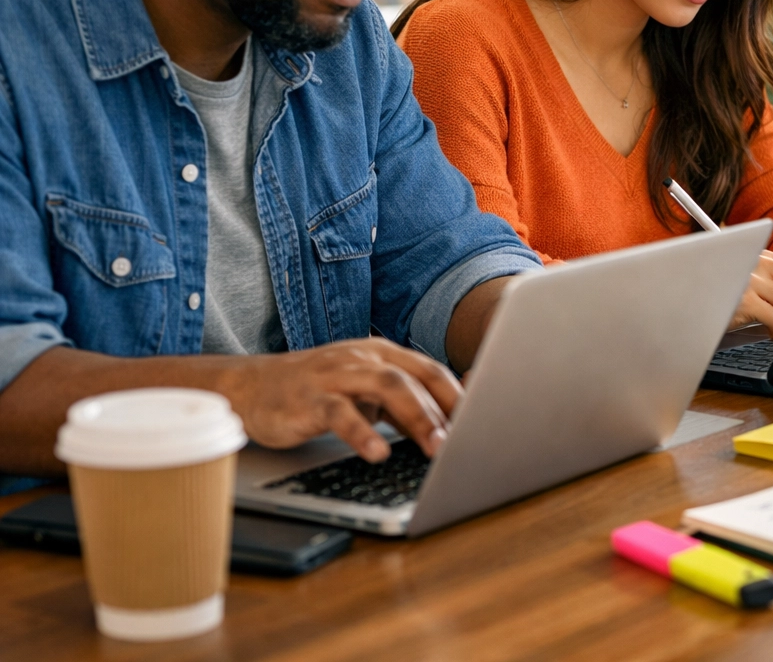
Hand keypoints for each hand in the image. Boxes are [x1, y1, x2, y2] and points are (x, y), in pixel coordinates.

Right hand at [221, 337, 461, 463]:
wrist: (252, 388)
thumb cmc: (319, 392)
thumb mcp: (367, 393)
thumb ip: (405, 403)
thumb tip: (456, 422)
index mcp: (383, 354)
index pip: (431, 370)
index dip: (460, 396)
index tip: (485, 422)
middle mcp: (363, 358)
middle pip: (415, 377)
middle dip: (444, 408)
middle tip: (464, 439)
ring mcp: (336, 375)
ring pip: (386, 386)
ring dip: (416, 416)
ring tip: (435, 446)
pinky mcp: (308, 398)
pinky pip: (339, 413)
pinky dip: (362, 433)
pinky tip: (378, 452)